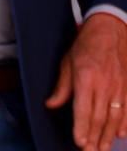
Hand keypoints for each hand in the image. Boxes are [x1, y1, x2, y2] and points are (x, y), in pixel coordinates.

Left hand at [45, 13, 126, 150]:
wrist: (110, 31)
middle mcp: (104, 84)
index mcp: (86, 77)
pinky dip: (125, 124)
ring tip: (102, 148)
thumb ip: (61, 87)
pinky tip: (121, 135)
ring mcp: (119, 86)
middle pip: (100, 117)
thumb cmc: (84, 46)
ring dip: (109, 135)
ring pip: (115, 117)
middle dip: (95, 137)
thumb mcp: (67, 62)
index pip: (83, 109)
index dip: (82, 128)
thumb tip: (51, 104)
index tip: (79, 142)